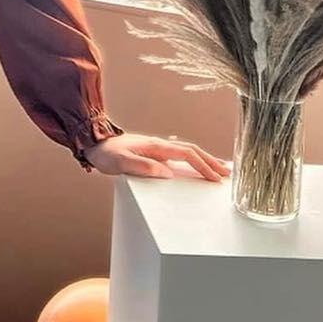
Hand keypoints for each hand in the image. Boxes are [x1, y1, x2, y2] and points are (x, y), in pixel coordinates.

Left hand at [83, 132, 228, 180]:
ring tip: (219, 169)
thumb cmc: (106, 154)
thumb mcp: (122, 163)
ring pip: (188, 152)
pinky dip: (193, 160)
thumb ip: (144, 167)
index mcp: (156, 146)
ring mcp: (158, 148)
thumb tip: (167, 174)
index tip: (216, 177)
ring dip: (204, 160)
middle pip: (193, 151)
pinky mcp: (154, 153)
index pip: (187, 154)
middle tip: (228, 174)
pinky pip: (179, 155)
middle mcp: (160, 145)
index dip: (203, 165)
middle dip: (211, 162)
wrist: (94, 145)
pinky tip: (196, 166)